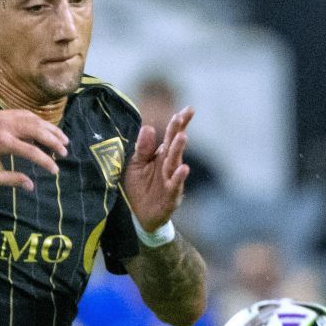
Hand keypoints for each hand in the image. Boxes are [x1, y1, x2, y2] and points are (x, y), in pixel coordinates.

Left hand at [0, 109, 66, 189]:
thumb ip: (11, 180)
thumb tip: (31, 185)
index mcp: (2, 142)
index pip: (31, 151)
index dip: (45, 161)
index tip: (54, 170)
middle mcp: (5, 126)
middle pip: (37, 130)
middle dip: (53, 141)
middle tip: (64, 152)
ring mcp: (4, 117)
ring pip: (34, 119)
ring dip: (50, 129)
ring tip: (62, 139)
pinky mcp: (3, 113)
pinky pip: (26, 114)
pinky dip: (39, 121)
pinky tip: (46, 129)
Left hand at [121, 106, 192, 232]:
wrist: (140, 216)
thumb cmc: (139, 187)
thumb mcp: (136, 164)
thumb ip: (142, 147)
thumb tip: (148, 127)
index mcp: (161, 155)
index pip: (171, 135)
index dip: (179, 123)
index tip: (188, 109)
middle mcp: (169, 165)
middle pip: (174, 146)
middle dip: (178, 132)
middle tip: (181, 118)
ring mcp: (171, 180)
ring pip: (175, 163)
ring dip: (179, 150)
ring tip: (182, 137)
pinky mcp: (170, 196)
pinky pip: (175, 185)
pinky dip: (179, 178)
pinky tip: (183, 168)